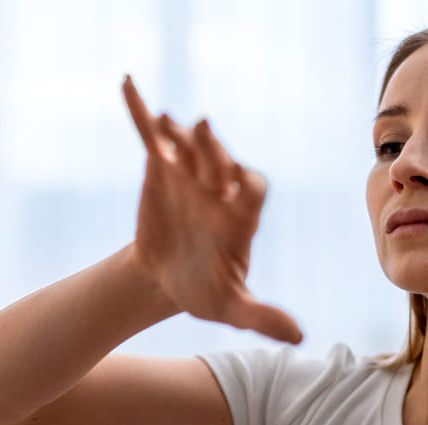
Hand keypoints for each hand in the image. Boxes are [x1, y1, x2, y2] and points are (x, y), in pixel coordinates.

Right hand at [122, 75, 302, 343]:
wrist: (168, 279)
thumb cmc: (205, 291)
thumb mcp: (232, 307)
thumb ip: (262, 317)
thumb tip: (299, 338)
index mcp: (241, 217)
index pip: (251, 191)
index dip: (243, 185)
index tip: (232, 185)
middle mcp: (219, 189)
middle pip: (218, 162)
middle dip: (211, 148)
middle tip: (202, 129)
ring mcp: (190, 175)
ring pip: (186, 148)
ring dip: (176, 133)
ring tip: (163, 120)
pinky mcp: (161, 169)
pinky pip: (152, 138)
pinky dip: (139, 113)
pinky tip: (128, 84)